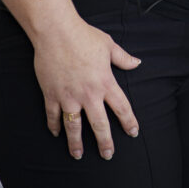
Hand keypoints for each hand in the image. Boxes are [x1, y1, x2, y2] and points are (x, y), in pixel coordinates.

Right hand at [33, 18, 140, 160]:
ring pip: (74, 126)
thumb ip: (123, 58)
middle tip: (107, 155)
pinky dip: (54, 126)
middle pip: (99, 124)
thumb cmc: (84, 36)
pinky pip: (53, 116)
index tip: (133, 133)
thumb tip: (137, 63)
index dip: (129, 122)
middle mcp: (88, 94)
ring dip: (76, 143)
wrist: (57, 32)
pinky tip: (55, 133)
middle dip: (104, 142)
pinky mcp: (52, 94)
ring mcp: (69, 96)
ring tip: (78, 155)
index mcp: (105, 82)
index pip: (122, 107)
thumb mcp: (108, 45)